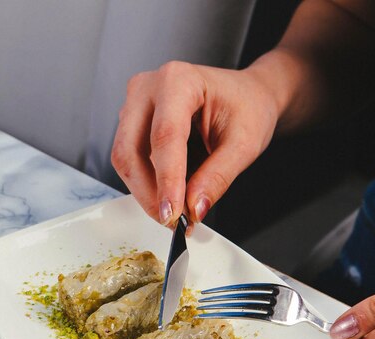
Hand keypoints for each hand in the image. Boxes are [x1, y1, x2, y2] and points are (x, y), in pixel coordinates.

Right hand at [111, 60, 278, 226]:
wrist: (248, 96)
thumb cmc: (248, 108)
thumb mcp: (244, 145)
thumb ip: (217, 177)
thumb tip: (193, 208)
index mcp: (179, 80)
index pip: (165, 136)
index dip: (167, 181)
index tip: (172, 213)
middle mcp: (149, 88)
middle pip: (131, 150)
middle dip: (149, 193)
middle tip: (173, 221)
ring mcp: (136, 105)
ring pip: (125, 159)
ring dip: (146, 192)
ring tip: (176, 212)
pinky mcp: (133, 123)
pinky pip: (131, 160)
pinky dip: (147, 185)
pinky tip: (170, 198)